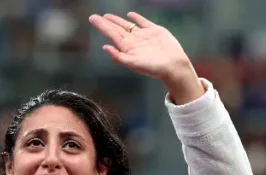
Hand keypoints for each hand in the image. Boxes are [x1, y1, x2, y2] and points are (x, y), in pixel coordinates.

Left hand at [89, 12, 204, 103]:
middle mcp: (133, 41)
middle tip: (94, 17)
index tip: (92, 19)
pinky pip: (142, 22)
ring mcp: (143, 36)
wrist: (173, 65)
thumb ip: (118, 57)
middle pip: (116, 29)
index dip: (102, 26)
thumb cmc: (153, 68)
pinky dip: (136, 18)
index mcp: (127, 48)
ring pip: (127, 26)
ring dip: (117, 21)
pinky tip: (130, 15)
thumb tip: (105, 48)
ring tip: (107, 16)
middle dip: (105, 23)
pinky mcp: (154, 31)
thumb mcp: (134, 64)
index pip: (111, 35)